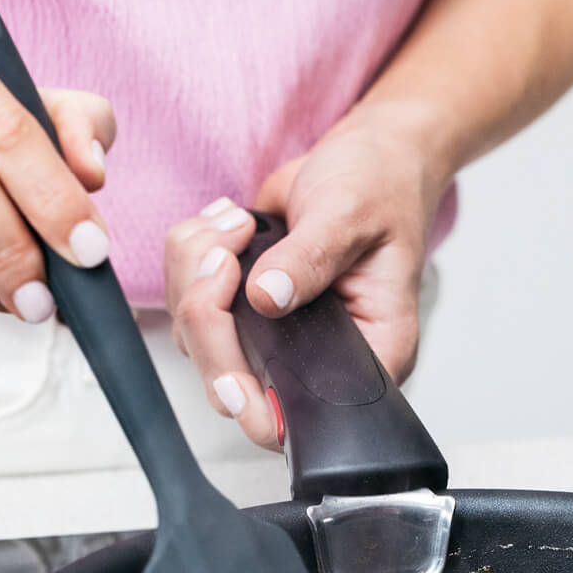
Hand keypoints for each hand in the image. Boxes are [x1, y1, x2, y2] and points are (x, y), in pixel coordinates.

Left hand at [164, 111, 443, 447]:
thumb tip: (266, 298)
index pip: (306, 417)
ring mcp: (279, 333)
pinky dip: (190, 256)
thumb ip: (311, 259)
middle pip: (234, 383)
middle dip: (209, 318)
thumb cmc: (382, 185)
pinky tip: (228, 222)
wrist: (369, 155)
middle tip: (223, 254)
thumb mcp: (352, 216)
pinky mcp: (247, 304)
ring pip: (200, 339)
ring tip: (236, 222)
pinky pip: (191, 300)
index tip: (231, 371)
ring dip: (195, 274)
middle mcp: (323, 355)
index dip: (258, 405)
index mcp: (369, 353)